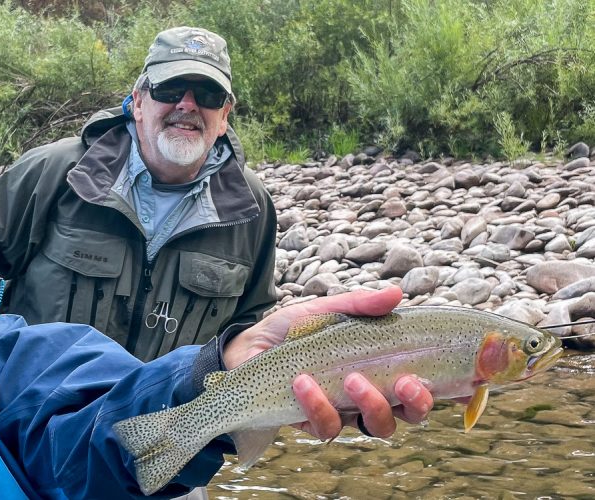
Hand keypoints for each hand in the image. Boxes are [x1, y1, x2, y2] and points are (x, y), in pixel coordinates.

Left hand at [223, 286, 433, 439]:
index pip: (423, 381)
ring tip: (352, 379)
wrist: (249, 347)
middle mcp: (371, 393)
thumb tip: (396, 295)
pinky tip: (304, 382)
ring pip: (377, 427)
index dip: (451, 386)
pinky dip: (319, 405)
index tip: (471, 377)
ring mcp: (345, 411)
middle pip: (411, 413)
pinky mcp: (316, 423)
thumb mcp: (327, 310)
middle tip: (405, 382)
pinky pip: (329, 426)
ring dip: (371, 406)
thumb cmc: (295, 330)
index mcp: (381, 366)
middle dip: (417, 403)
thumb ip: (360, 306)